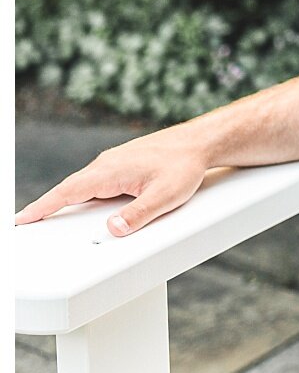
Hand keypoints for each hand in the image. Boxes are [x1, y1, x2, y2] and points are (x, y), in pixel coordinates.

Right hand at [13, 129, 210, 236]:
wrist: (201, 142)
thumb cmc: (186, 165)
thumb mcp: (166, 195)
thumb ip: (139, 214)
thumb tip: (113, 230)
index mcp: (111, 171)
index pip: (68, 192)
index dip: (43, 206)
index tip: (22, 218)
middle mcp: (108, 163)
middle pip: (70, 189)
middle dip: (47, 205)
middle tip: (27, 222)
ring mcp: (115, 161)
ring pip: (84, 184)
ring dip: (65, 198)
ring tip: (48, 216)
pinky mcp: (124, 163)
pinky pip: (96, 181)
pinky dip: (83, 192)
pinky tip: (83, 202)